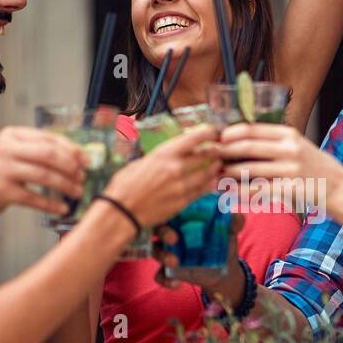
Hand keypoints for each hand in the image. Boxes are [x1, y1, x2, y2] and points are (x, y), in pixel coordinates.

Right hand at [0, 126, 84, 217]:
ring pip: (44, 176)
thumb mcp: (11, 152)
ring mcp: (2, 170)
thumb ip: (37, 149)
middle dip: (71, 167)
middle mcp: (6, 149)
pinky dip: (51, 204)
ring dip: (65, 185)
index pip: (49, 138)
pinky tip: (63, 208)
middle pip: (49, 155)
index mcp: (12, 135)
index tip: (86, 160)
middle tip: (83, 177)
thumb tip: (76, 156)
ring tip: (77, 192)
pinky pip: (34, 198)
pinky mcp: (2, 192)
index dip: (71, 149)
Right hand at [104, 125, 220, 227]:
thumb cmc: (124, 186)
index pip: (192, 138)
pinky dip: (209, 185)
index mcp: (163, 154)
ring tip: (218, 165)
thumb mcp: (139, 163)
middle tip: (220, 149)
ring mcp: (181, 186)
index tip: (214, 131)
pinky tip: (212, 183)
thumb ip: (158, 158)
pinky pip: (201, 191)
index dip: (207, 133)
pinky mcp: (182, 202)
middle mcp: (175, 168)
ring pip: (207, 174)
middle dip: (215, 151)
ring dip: (215, 168)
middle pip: (205, 155)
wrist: (122, 211)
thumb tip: (166, 154)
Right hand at [154, 212, 245, 290]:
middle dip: (163, 232)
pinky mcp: (168, 269)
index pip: (171, 210)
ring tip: (175, 262)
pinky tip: (177, 283)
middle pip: (158, 227)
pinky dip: (165, 279)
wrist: (224, 268)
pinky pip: (159, 274)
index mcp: (183, 218)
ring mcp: (167, 251)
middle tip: (173, 239)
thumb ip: (234, 222)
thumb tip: (238, 215)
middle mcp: (171, 232)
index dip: (170, 209)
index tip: (177, 213)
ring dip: (162, 256)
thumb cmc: (222, 241)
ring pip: (155, 250)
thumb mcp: (229, 231)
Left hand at [216, 123, 342, 191]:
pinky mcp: (290, 189)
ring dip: (228, 174)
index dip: (230, 133)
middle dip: (224, 152)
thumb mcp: (296, 145)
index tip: (216, 138)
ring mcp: (290, 170)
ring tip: (215, 176)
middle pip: (248, 147)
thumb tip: (239, 138)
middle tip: (209, 156)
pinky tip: (229, 193)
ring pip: (250, 170)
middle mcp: (289, 149)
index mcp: (289, 134)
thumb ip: (272, 140)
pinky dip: (241, 192)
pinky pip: (258, 190)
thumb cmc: (312, 166)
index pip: (252, 128)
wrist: (338, 187)